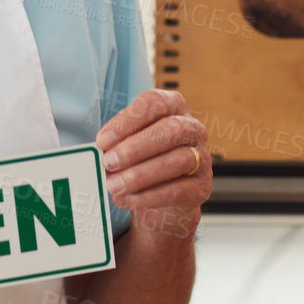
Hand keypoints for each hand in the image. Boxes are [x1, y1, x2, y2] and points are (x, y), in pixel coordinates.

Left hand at [96, 88, 211, 239]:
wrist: (161, 200)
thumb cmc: (142, 161)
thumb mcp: (129, 144)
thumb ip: (118, 142)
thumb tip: (101, 150)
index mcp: (173, 108)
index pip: (155, 103)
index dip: (128, 120)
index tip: (103, 140)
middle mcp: (192, 129)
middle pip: (171, 130)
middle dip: (136, 147)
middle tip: (109, 162)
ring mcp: (201, 158)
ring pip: (177, 161)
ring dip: (140, 174)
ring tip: (114, 185)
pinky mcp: (201, 187)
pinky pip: (177, 190)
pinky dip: (147, 196)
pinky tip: (126, 199)